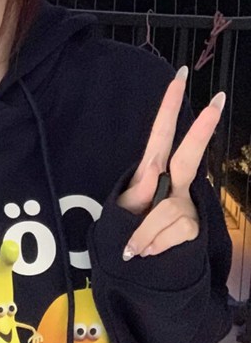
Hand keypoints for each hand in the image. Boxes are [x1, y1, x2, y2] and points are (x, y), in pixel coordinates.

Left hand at [117, 66, 224, 260]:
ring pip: (171, 213)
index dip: (169, 106)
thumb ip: (141, 193)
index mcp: (151, 171)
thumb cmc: (124, 228)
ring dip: (146, 234)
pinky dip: (156, 244)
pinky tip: (152, 249)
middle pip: (189, 156)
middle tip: (219, 99)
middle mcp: (173, 184)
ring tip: (137, 244)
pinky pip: (176, 233)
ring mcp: (186, 204)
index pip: (161, 133)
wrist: (135, 265)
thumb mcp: (122, 208)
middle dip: (201, 130)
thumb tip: (156, 167)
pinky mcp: (194, 226)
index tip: (179, 77)